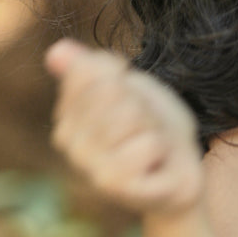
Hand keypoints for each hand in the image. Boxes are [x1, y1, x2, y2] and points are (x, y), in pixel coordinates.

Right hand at [45, 40, 203, 214]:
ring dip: (153, 127)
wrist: (180, 176)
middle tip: (146, 129)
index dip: (125, 78)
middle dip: (142, 106)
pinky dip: (162, 149)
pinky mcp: (112, 184)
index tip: (134, 102)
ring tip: (151, 146)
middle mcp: (67, 140)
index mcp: (66, 114)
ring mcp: (86, 164)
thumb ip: (96, 68)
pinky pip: (148, 143)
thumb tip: (57, 52)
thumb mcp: (132, 89)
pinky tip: (155, 165)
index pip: (89, 69)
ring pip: (130, 114)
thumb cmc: (154, 131)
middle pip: (111, 90)